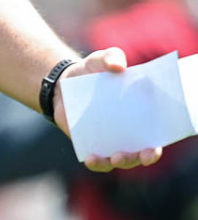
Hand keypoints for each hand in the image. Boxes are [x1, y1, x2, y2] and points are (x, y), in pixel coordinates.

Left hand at [54, 47, 164, 172]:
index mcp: (138, 117)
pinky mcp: (88, 143)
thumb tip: (118, 66)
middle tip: (136, 154)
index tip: (153, 148)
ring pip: (117, 161)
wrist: (63, 82)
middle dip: (138, 158)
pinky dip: (96, 163)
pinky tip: (91, 158)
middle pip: (138, 155)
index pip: (153, 138)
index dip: (155, 147)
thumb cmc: (90, 71)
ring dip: (118, 162)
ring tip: (113, 157)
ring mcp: (107, 140)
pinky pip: (95, 160)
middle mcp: (126, 133)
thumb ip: (112, 56)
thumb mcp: (100, 59)